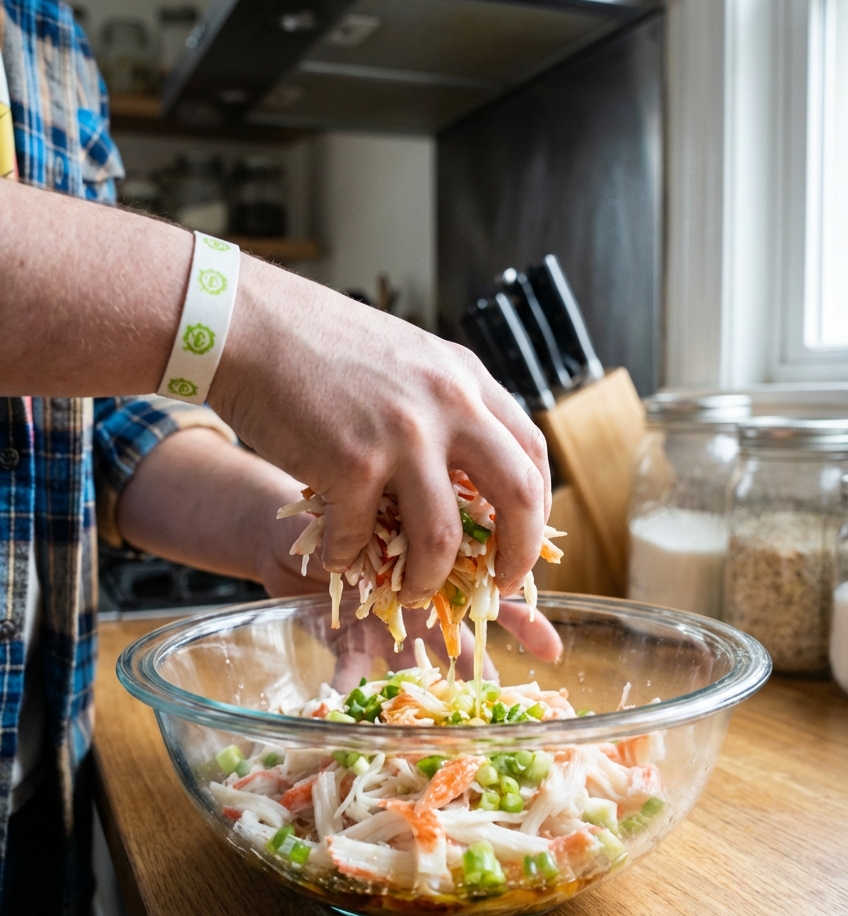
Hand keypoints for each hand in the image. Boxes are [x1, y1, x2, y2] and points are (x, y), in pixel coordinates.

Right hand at [209, 260, 550, 604]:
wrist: (247, 322)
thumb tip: (464, 481)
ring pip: (442, 539)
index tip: (523, 541)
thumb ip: (442, 407)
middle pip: (517, 495)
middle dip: (517, 553)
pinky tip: (336, 557)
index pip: (531, 452)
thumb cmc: (316, 342)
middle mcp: (448, 403)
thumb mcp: (407, 359)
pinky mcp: (351, 463)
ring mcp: (402, 435)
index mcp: (465, 378)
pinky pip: (359, 538)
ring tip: (412, 593)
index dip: (538, 508)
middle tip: (500, 583)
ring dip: (428, 580)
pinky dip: (347, 559)